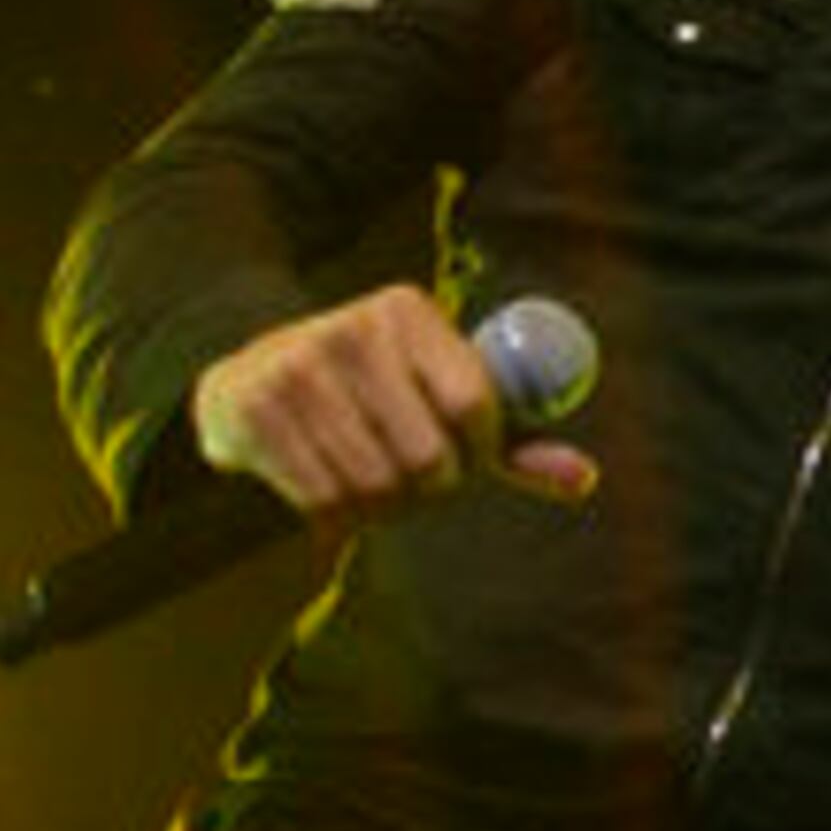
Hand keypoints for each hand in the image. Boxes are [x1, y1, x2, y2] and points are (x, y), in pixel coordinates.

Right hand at [191, 283, 597, 529]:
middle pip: (427, 456)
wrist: (247, 388)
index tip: (464, 457)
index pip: (474, 404)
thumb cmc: (373, 398)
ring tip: (374, 490)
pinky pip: (323, 500)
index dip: (478, 451)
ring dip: (384, 509)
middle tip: (415, 483)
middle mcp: (348, 328)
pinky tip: (331, 498)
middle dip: (430, 488)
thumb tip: (583, 480)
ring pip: (376, 485)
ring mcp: (294, 367)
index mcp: (405, 311)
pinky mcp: (253, 412)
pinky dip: (338, 518)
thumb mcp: (440, 397)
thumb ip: (512, 439)